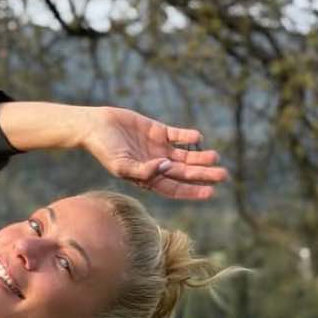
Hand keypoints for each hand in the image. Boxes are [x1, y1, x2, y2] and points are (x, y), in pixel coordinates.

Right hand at [83, 106, 229, 200]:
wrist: (94, 126)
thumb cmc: (104, 149)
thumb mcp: (121, 165)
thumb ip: (143, 170)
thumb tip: (167, 167)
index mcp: (148, 178)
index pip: (175, 188)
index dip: (192, 191)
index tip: (210, 192)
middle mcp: (156, 165)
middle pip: (185, 172)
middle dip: (203, 174)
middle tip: (223, 174)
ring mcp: (158, 148)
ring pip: (185, 155)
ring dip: (200, 156)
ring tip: (215, 156)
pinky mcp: (157, 130)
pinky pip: (177, 135)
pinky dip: (188, 136)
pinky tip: (197, 136)